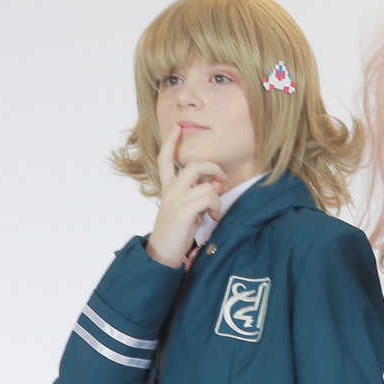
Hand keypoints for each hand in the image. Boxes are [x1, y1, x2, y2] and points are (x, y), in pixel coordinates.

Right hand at [146, 126, 226, 267]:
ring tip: (215, 210)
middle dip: (213, 167)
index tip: (178, 127)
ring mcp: (176, 201)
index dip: (171, 142)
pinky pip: (209, 197)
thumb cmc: (175, 235)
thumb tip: (216, 184)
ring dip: (217, 196)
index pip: (165, 159)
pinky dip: (216, 207)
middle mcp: (170, 192)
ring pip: (205, 183)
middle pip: (193, 165)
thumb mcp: (186, 211)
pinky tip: (213, 218)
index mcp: (167, 189)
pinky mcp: (183, 212)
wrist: (161, 256)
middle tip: (222, 178)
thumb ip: (197, 195)